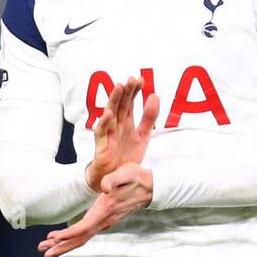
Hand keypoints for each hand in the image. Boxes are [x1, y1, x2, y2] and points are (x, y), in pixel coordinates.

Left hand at [38, 163, 152, 256]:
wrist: (151, 187)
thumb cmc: (137, 178)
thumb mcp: (127, 172)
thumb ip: (115, 179)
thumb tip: (105, 187)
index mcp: (105, 209)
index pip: (84, 226)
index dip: (68, 234)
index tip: (53, 238)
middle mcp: (104, 220)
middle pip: (80, 238)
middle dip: (61, 246)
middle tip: (43, 252)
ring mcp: (105, 222)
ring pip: (82, 238)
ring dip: (64, 246)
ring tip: (46, 252)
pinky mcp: (104, 221)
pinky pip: (86, 234)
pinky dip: (72, 240)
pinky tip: (62, 242)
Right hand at [85, 77, 159, 192]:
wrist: (114, 178)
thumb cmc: (126, 156)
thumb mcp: (142, 136)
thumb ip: (149, 118)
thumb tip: (155, 95)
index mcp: (126, 122)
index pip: (130, 102)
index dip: (134, 91)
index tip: (141, 80)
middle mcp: (116, 125)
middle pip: (120, 105)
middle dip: (125, 92)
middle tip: (131, 79)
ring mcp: (108, 134)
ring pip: (109, 113)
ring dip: (113, 100)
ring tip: (118, 87)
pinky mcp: (101, 145)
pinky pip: (101, 132)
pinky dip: (104, 123)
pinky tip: (108, 113)